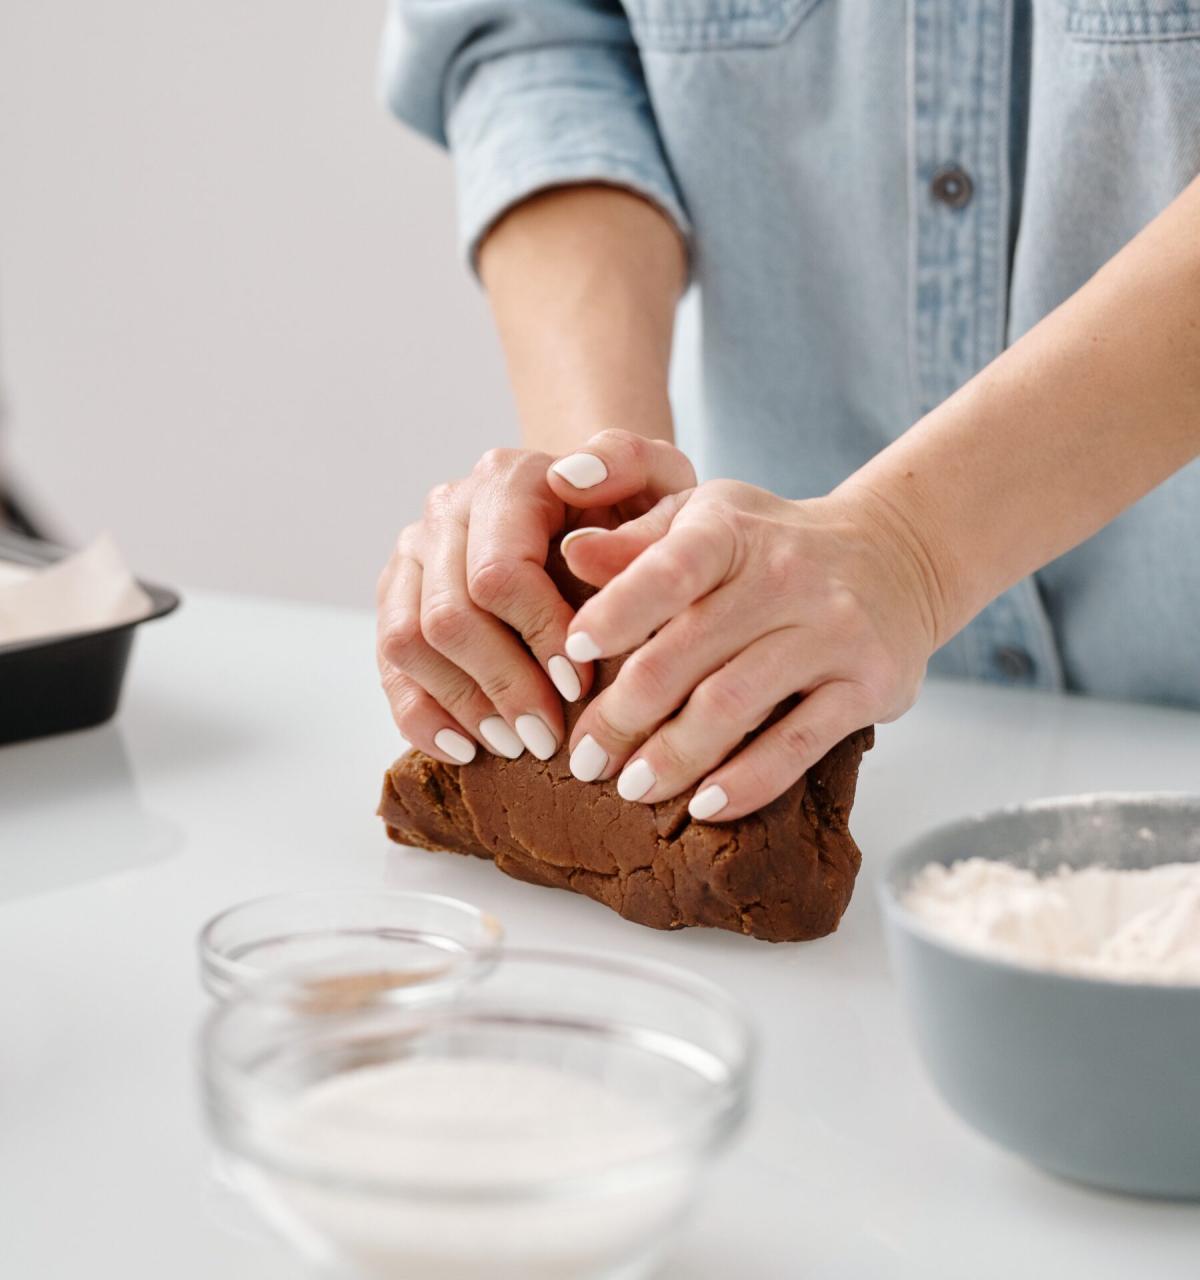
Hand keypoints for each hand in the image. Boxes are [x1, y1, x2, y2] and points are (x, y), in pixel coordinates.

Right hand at [376, 430, 695, 764]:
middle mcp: (448, 509)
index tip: (581, 687)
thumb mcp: (660, 479)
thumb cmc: (634, 511)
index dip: (538, 638)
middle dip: (502, 686)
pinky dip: (421, 715)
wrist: (594, 515)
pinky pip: (387, 663)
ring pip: (407, 642)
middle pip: (449, 616)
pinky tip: (467, 749)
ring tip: (516, 746)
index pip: (499, 573)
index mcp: (507, 479)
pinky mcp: (396, 595)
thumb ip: (634, 463)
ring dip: (462, 705)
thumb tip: (571, 478)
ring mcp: (414, 552)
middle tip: (548, 739)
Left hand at [561, 479, 941, 819]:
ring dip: (674, 756)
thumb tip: (570, 553)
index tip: (573, 653)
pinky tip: (705, 807)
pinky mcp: (868, 684)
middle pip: (687, 653)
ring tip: (630, 788)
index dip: (618, 611)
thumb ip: (636, 542)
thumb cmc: (771, 544)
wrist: (895, 554)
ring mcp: (831, 632)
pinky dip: (748, 782)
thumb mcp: (704, 521)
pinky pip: (798, 743)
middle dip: (624, 714)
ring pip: (734, 705)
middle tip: (584, 759)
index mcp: (730, 529)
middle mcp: (785, 576)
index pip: (669, 569)